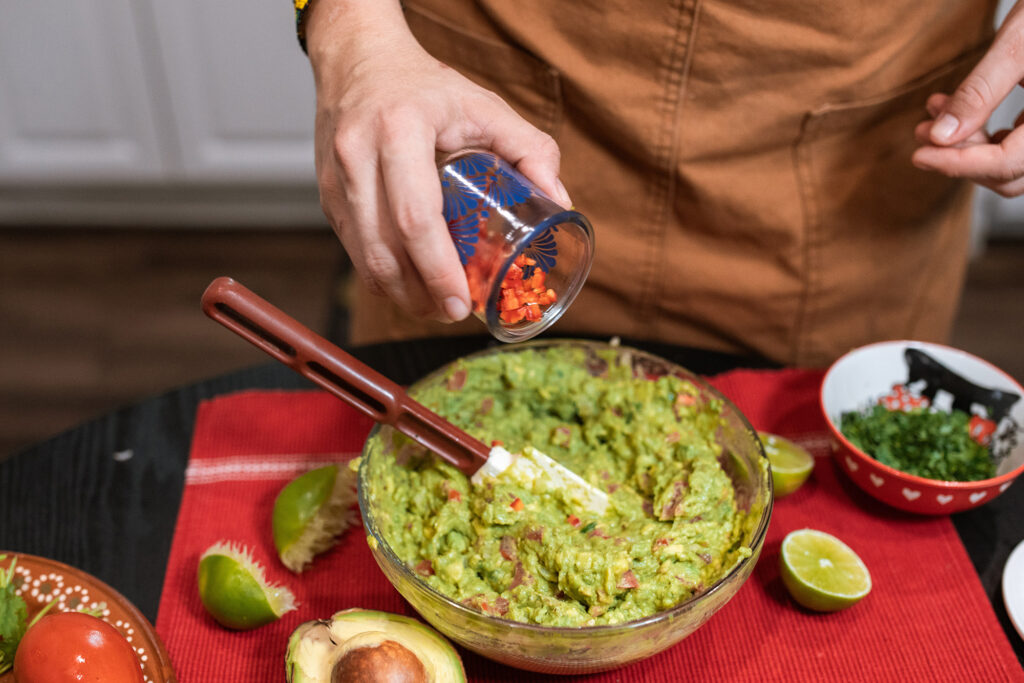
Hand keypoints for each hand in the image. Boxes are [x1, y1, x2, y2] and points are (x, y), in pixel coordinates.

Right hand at [304, 0, 569, 322]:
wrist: (359, 59)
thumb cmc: (425, 87)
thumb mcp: (485, 106)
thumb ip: (531, 149)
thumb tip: (559, 203)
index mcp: (399, 130)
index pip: (416, 217)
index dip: (438, 269)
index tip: (461, 299)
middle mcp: (358, 156)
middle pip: (385, 250)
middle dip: (420, 295)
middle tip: (453, 312)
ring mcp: (334, 179)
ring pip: (363, 258)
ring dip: (399, 294)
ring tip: (434, 306)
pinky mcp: (326, 195)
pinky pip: (354, 249)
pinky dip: (382, 275)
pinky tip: (409, 284)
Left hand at [912, 1, 1023, 196]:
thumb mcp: (1016, 46)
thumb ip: (980, 92)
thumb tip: (941, 137)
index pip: (1009, 163)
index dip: (960, 164)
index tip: (919, 156)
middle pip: (1007, 174)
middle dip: (959, 155)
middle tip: (923, 130)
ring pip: (1007, 164)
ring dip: (964, 145)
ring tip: (934, 111)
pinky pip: (1011, 145)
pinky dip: (978, 135)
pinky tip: (953, 110)